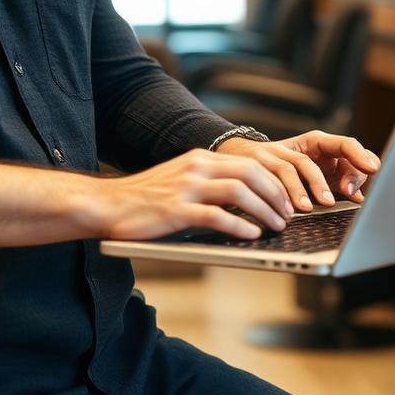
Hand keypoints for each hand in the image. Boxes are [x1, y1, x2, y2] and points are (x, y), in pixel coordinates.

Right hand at [86, 148, 296, 240]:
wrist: (106, 204)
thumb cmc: (144, 200)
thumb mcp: (180, 182)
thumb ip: (209, 185)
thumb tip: (246, 203)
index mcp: (198, 159)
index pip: (250, 163)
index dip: (274, 183)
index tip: (287, 201)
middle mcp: (195, 168)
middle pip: (251, 173)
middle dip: (276, 195)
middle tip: (288, 216)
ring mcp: (186, 188)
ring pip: (239, 192)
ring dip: (265, 211)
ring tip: (276, 227)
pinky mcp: (176, 210)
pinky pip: (217, 216)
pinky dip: (240, 226)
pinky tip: (251, 235)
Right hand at [214, 130, 380, 211]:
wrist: (234, 160)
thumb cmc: (278, 170)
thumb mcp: (309, 174)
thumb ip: (334, 181)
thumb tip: (359, 197)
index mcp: (315, 144)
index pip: (345, 143)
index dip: (361, 155)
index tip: (374, 169)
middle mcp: (298, 145)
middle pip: (329, 149)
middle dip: (341, 171)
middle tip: (349, 193)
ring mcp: (277, 151)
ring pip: (300, 164)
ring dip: (312, 185)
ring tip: (321, 205)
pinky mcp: (258, 162)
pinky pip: (275, 175)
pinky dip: (286, 193)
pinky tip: (292, 209)